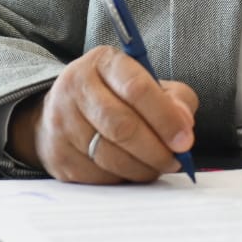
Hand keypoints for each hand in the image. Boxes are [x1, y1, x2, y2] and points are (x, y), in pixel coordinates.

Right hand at [10, 45, 196, 182]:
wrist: (66, 109)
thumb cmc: (117, 95)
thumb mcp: (150, 83)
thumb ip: (176, 99)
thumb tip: (183, 124)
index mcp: (103, 62)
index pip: (136, 89)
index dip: (165, 118)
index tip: (184, 140)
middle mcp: (75, 86)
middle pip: (122, 126)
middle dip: (156, 150)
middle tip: (174, 160)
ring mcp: (61, 121)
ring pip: (109, 156)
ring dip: (142, 168)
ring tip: (157, 166)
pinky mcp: (56, 154)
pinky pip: (97, 176)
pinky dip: (121, 178)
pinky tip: (131, 170)